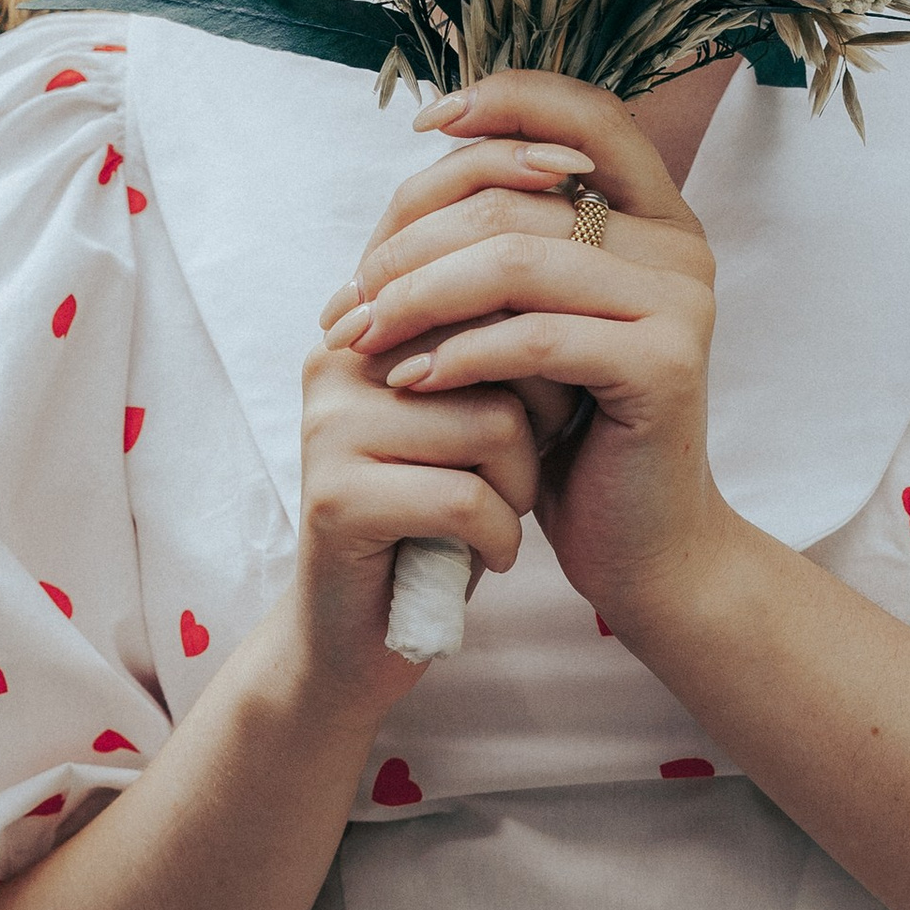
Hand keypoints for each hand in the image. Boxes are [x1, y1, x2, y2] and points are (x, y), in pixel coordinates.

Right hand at [293, 284, 541, 711]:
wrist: (367, 632)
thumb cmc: (436, 514)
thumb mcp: (471, 414)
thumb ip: (496, 343)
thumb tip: (580, 276)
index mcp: (368, 322)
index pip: (484, 289)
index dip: (538, 352)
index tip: (539, 413)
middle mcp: (338, 360)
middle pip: (498, 351)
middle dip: (537, 420)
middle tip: (517, 473)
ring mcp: (329, 427)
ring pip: (493, 424)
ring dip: (521, 485)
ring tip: (495, 514)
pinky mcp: (338, 499)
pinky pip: (467, 499)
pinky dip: (502, 536)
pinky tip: (489, 554)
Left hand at [324, 74, 731, 634]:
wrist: (639, 543)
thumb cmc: (574, 430)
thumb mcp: (532, 321)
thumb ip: (505, 244)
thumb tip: (419, 166)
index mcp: (656, 216)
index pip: (588, 113)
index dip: (506, 99)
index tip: (423, 127)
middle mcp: (680, 245)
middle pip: (519, 198)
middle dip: (414, 244)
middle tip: (350, 300)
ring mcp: (680, 302)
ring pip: (519, 261)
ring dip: (421, 298)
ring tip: (363, 339)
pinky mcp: (663, 364)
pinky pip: (536, 338)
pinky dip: (459, 354)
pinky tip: (411, 380)